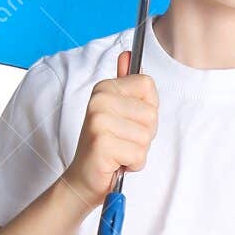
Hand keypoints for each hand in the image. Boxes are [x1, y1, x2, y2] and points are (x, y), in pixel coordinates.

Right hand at [61, 49, 157, 210]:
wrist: (83, 179)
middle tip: (122, 140)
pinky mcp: (102, 143)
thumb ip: (125, 83)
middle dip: (144, 133)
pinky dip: (132, 164)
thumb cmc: (106, 147)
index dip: (147, 109)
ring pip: (146, 135)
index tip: (130, 120)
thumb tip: (128, 55)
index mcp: (104, 87)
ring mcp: (99, 121)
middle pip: (151, 112)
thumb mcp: (118, 112)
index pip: (148, 85)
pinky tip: (116, 162)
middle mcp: (99, 100)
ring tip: (119, 151)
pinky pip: (138, 154)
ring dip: (138, 150)